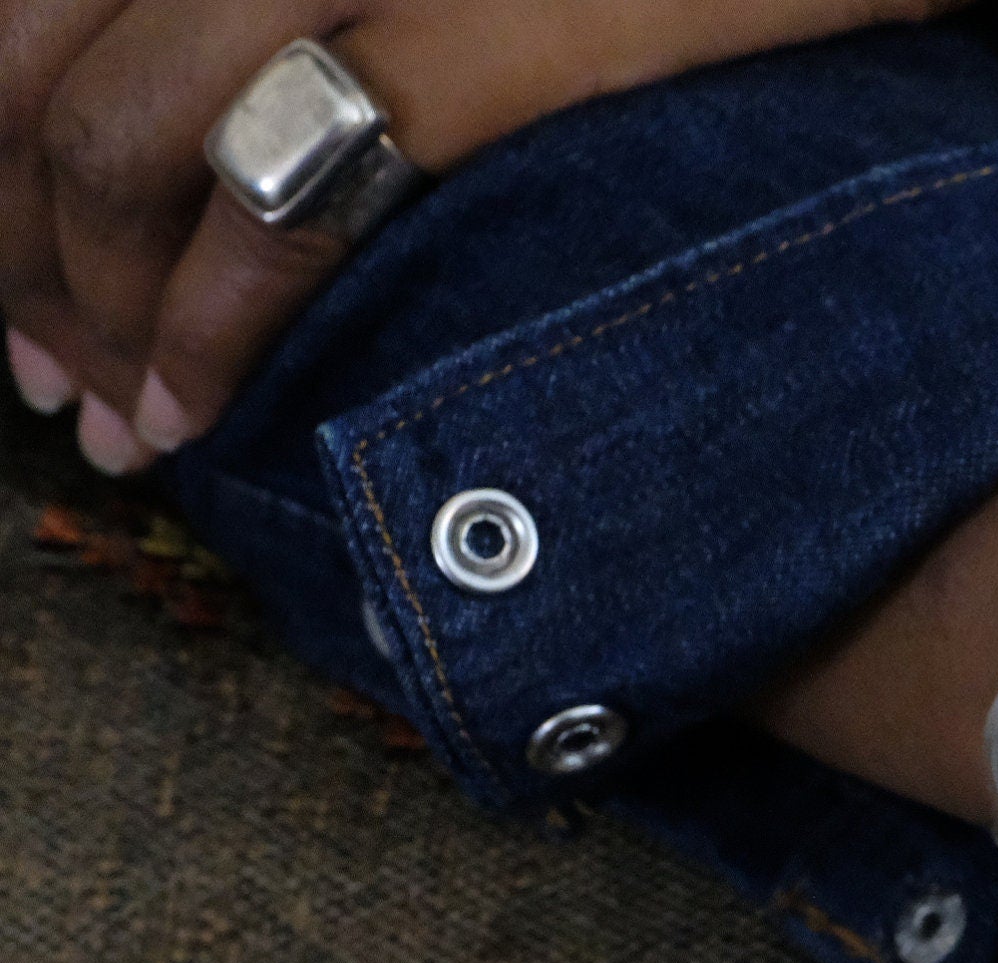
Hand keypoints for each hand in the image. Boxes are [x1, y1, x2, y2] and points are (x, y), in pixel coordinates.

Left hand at [0, 0, 954, 470]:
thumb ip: (337, 28)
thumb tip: (215, 142)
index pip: (35, 5)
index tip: (22, 279)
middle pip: (39, 67)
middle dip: (21, 247)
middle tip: (50, 377)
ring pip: (120, 143)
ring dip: (91, 310)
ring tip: (125, 421)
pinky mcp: (486, 44)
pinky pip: (281, 212)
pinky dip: (208, 330)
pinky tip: (201, 409)